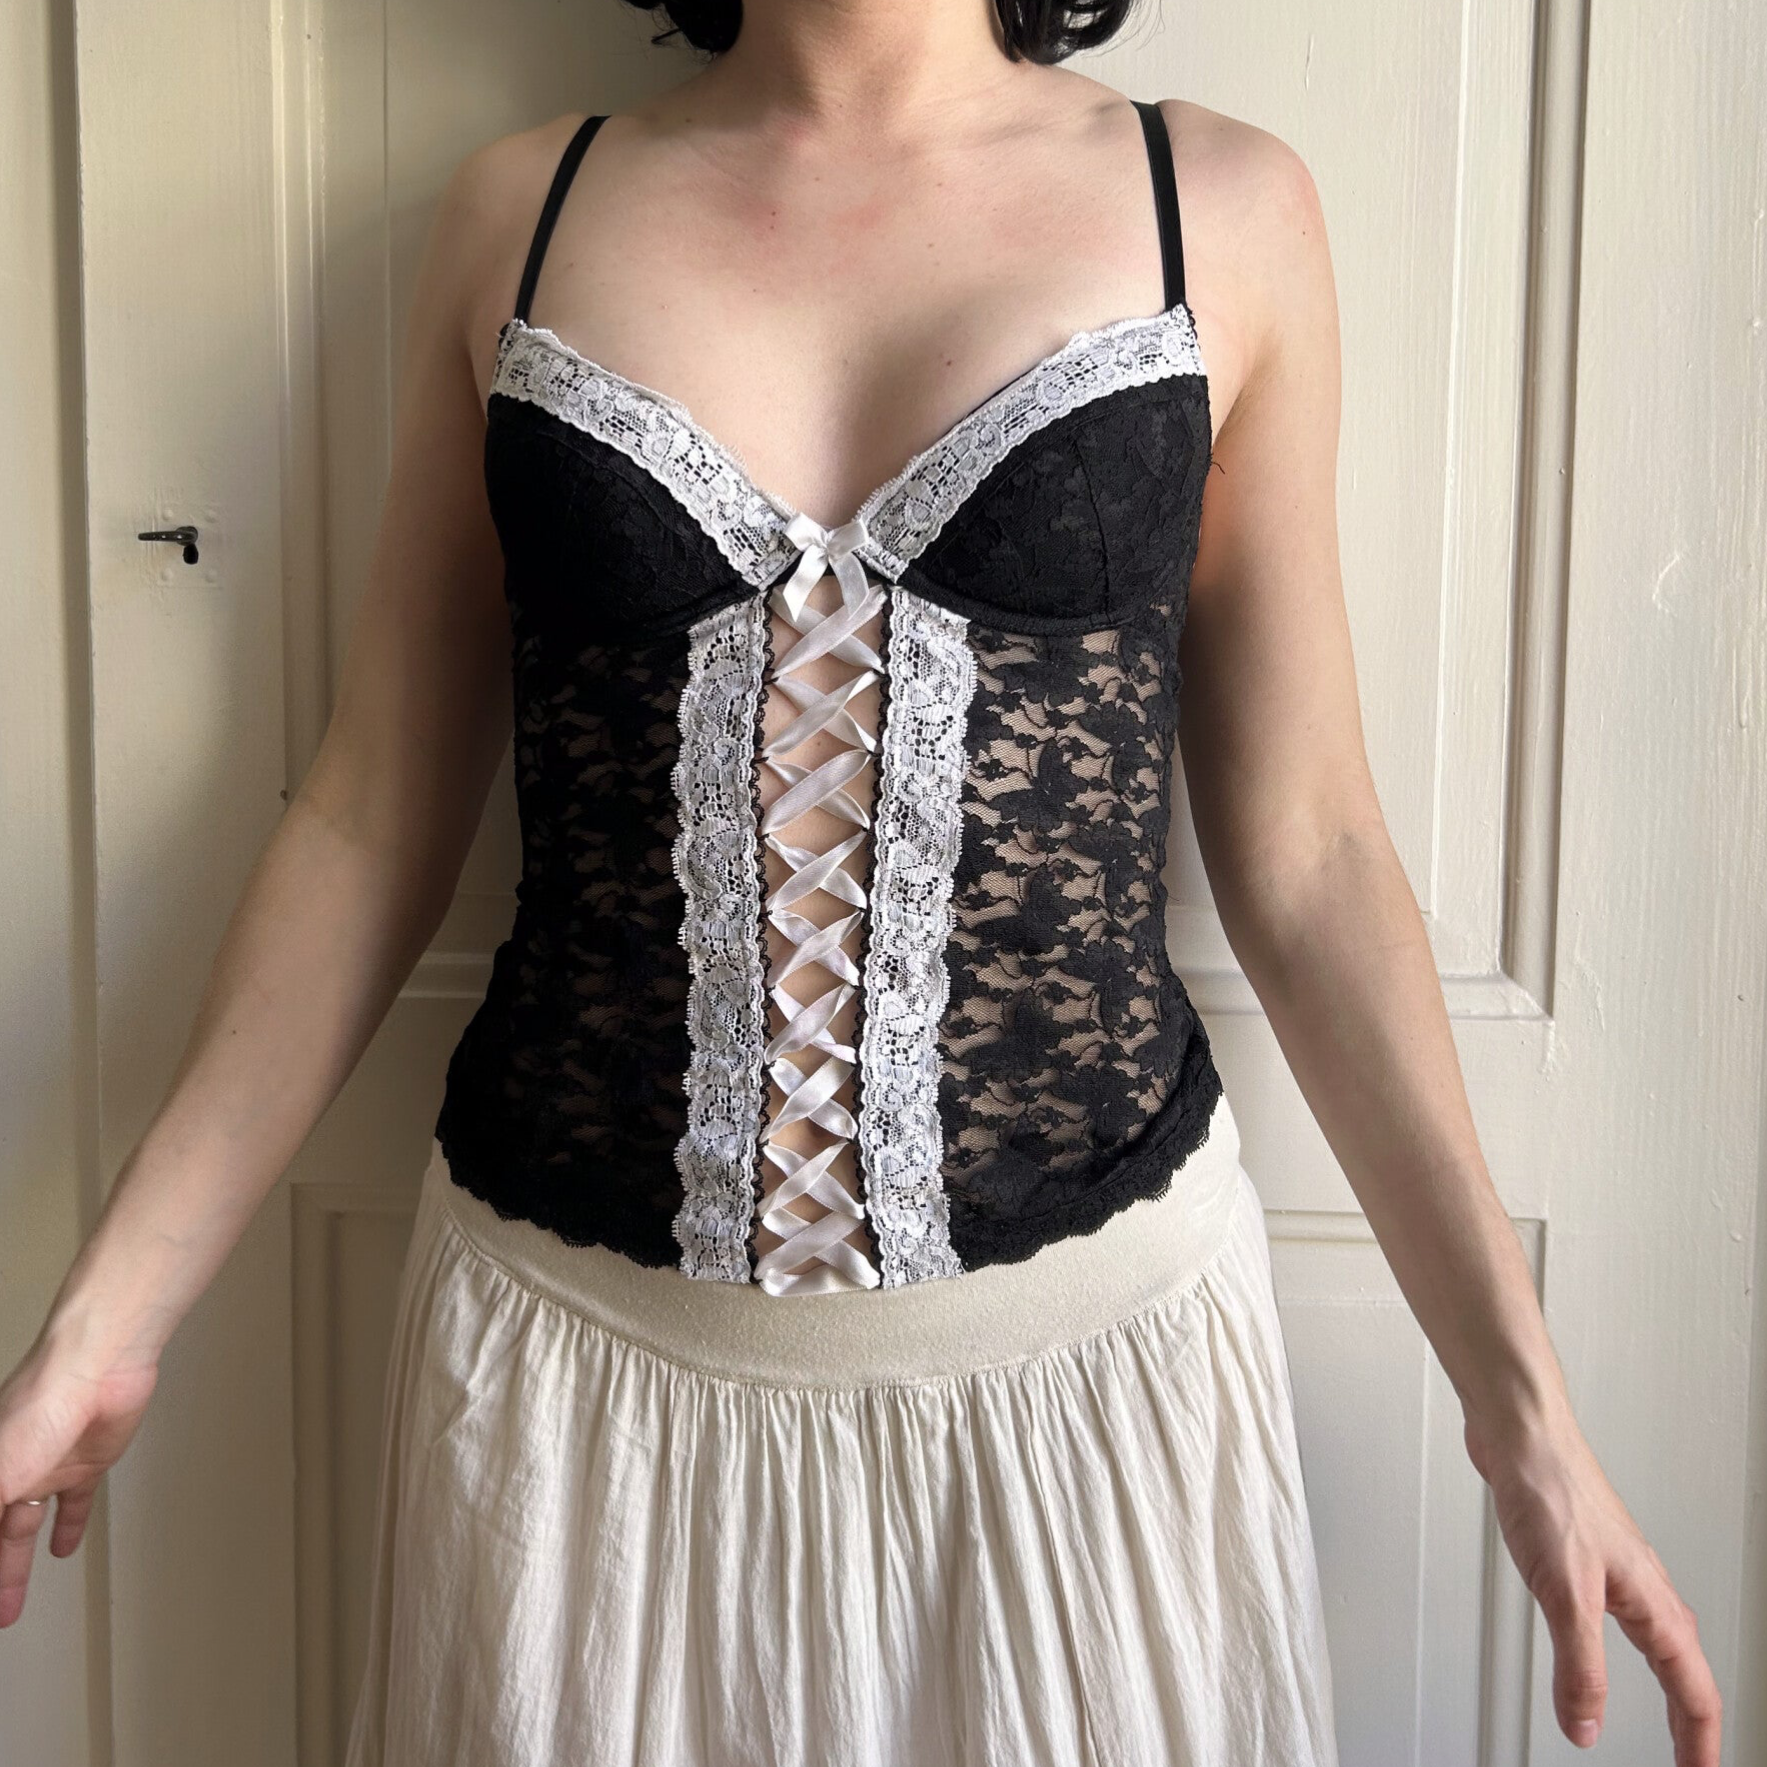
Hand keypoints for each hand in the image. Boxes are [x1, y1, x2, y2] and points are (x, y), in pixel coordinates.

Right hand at [0, 1329, 159, 1627]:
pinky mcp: (86, 1463)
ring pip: (24, 1529)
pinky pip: (73, 1504)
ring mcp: (46, 1470)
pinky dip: (67, 1528)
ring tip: (9, 1603)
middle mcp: (9, 1475)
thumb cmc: (39, 1408)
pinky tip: (62, 1550)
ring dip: (16, 1565)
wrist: (99, 1367)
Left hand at [1463, 1407, 1720, 1762]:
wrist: (1521, 1433)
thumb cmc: (1550, 1490)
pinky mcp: (1584, 1551)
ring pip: (1657, 1638)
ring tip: (1668, 1714)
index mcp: (1652, 1604)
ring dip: (1669, 1682)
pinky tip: (1600, 1638)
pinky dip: (1621, 1646)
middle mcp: (1644, 1586)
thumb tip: (1584, 1727)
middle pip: (1684, 1670)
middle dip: (1692, 1721)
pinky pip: (1616, 1614)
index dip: (1697, 1744)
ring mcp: (1616, 1567)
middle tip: (1691, 1760)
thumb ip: (1579, 1667)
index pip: (1692, 1692)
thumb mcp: (1565, 1596)